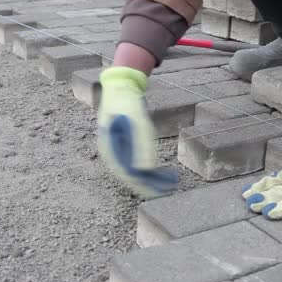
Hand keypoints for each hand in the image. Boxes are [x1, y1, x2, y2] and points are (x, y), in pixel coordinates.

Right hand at [97, 67, 177, 197]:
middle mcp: (113, 152)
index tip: (158, 192)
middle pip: (131, 175)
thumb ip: (140, 145)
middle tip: (168, 191)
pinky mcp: (126, 145)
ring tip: (171, 182)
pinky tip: (162, 170)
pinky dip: (150, 167)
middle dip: (150, 184)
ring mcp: (118, 149)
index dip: (143, 185)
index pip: (127, 173)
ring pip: (135, 169)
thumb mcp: (136, 122)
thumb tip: (145, 170)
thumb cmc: (126, 103)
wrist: (120, 88)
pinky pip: (137, 160)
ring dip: (152, 177)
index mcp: (110, 147)